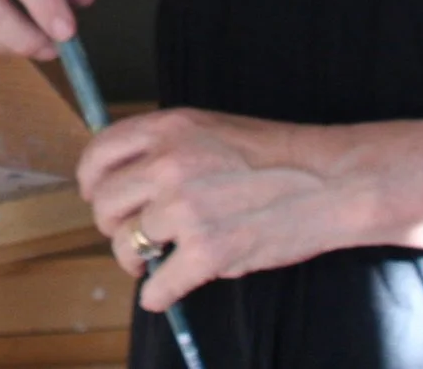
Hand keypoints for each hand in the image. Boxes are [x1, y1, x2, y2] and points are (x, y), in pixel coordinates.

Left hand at [79, 108, 348, 310]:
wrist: (330, 181)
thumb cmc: (277, 157)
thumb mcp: (210, 130)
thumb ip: (166, 150)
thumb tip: (129, 184)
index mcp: (168, 129)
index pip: (99, 154)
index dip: (91, 182)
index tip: (97, 197)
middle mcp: (169, 165)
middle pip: (105, 204)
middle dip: (112, 226)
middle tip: (130, 238)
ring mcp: (186, 209)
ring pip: (127, 244)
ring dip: (135, 260)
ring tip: (154, 262)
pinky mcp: (208, 251)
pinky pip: (159, 284)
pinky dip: (158, 294)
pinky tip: (165, 291)